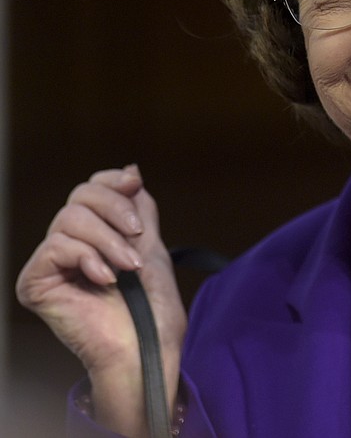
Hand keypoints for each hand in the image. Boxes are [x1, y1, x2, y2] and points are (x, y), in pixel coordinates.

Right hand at [15, 164, 187, 436]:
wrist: (145, 343)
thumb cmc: (151, 306)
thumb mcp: (151, 243)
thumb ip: (138, 208)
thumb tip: (130, 171)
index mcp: (93, 233)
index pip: (90, 188)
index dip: (111, 182)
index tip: (134, 185)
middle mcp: (67, 244)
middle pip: (80, 196)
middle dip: (116, 211)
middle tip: (138, 236)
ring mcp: (50, 264)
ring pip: (69, 219)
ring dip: (108, 241)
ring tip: (128, 266)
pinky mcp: (35, 283)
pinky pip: (56, 247)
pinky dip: (87, 258)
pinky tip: (105, 279)